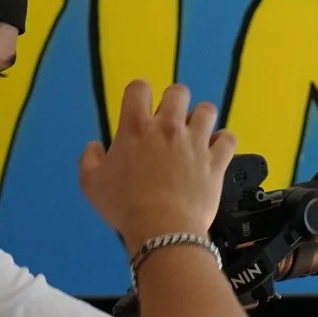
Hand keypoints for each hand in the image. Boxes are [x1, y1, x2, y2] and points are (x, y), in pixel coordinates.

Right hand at [79, 80, 237, 245]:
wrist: (162, 229)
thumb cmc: (124, 206)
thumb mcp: (91, 184)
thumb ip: (90, 159)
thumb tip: (95, 146)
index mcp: (137, 127)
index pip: (139, 88)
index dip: (138, 93)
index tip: (138, 108)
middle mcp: (168, 127)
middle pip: (178, 92)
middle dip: (173, 102)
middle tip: (168, 123)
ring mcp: (196, 141)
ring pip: (207, 110)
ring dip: (200, 119)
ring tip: (194, 135)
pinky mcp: (216, 160)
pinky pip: (228, 138)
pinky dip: (222, 143)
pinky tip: (214, 152)